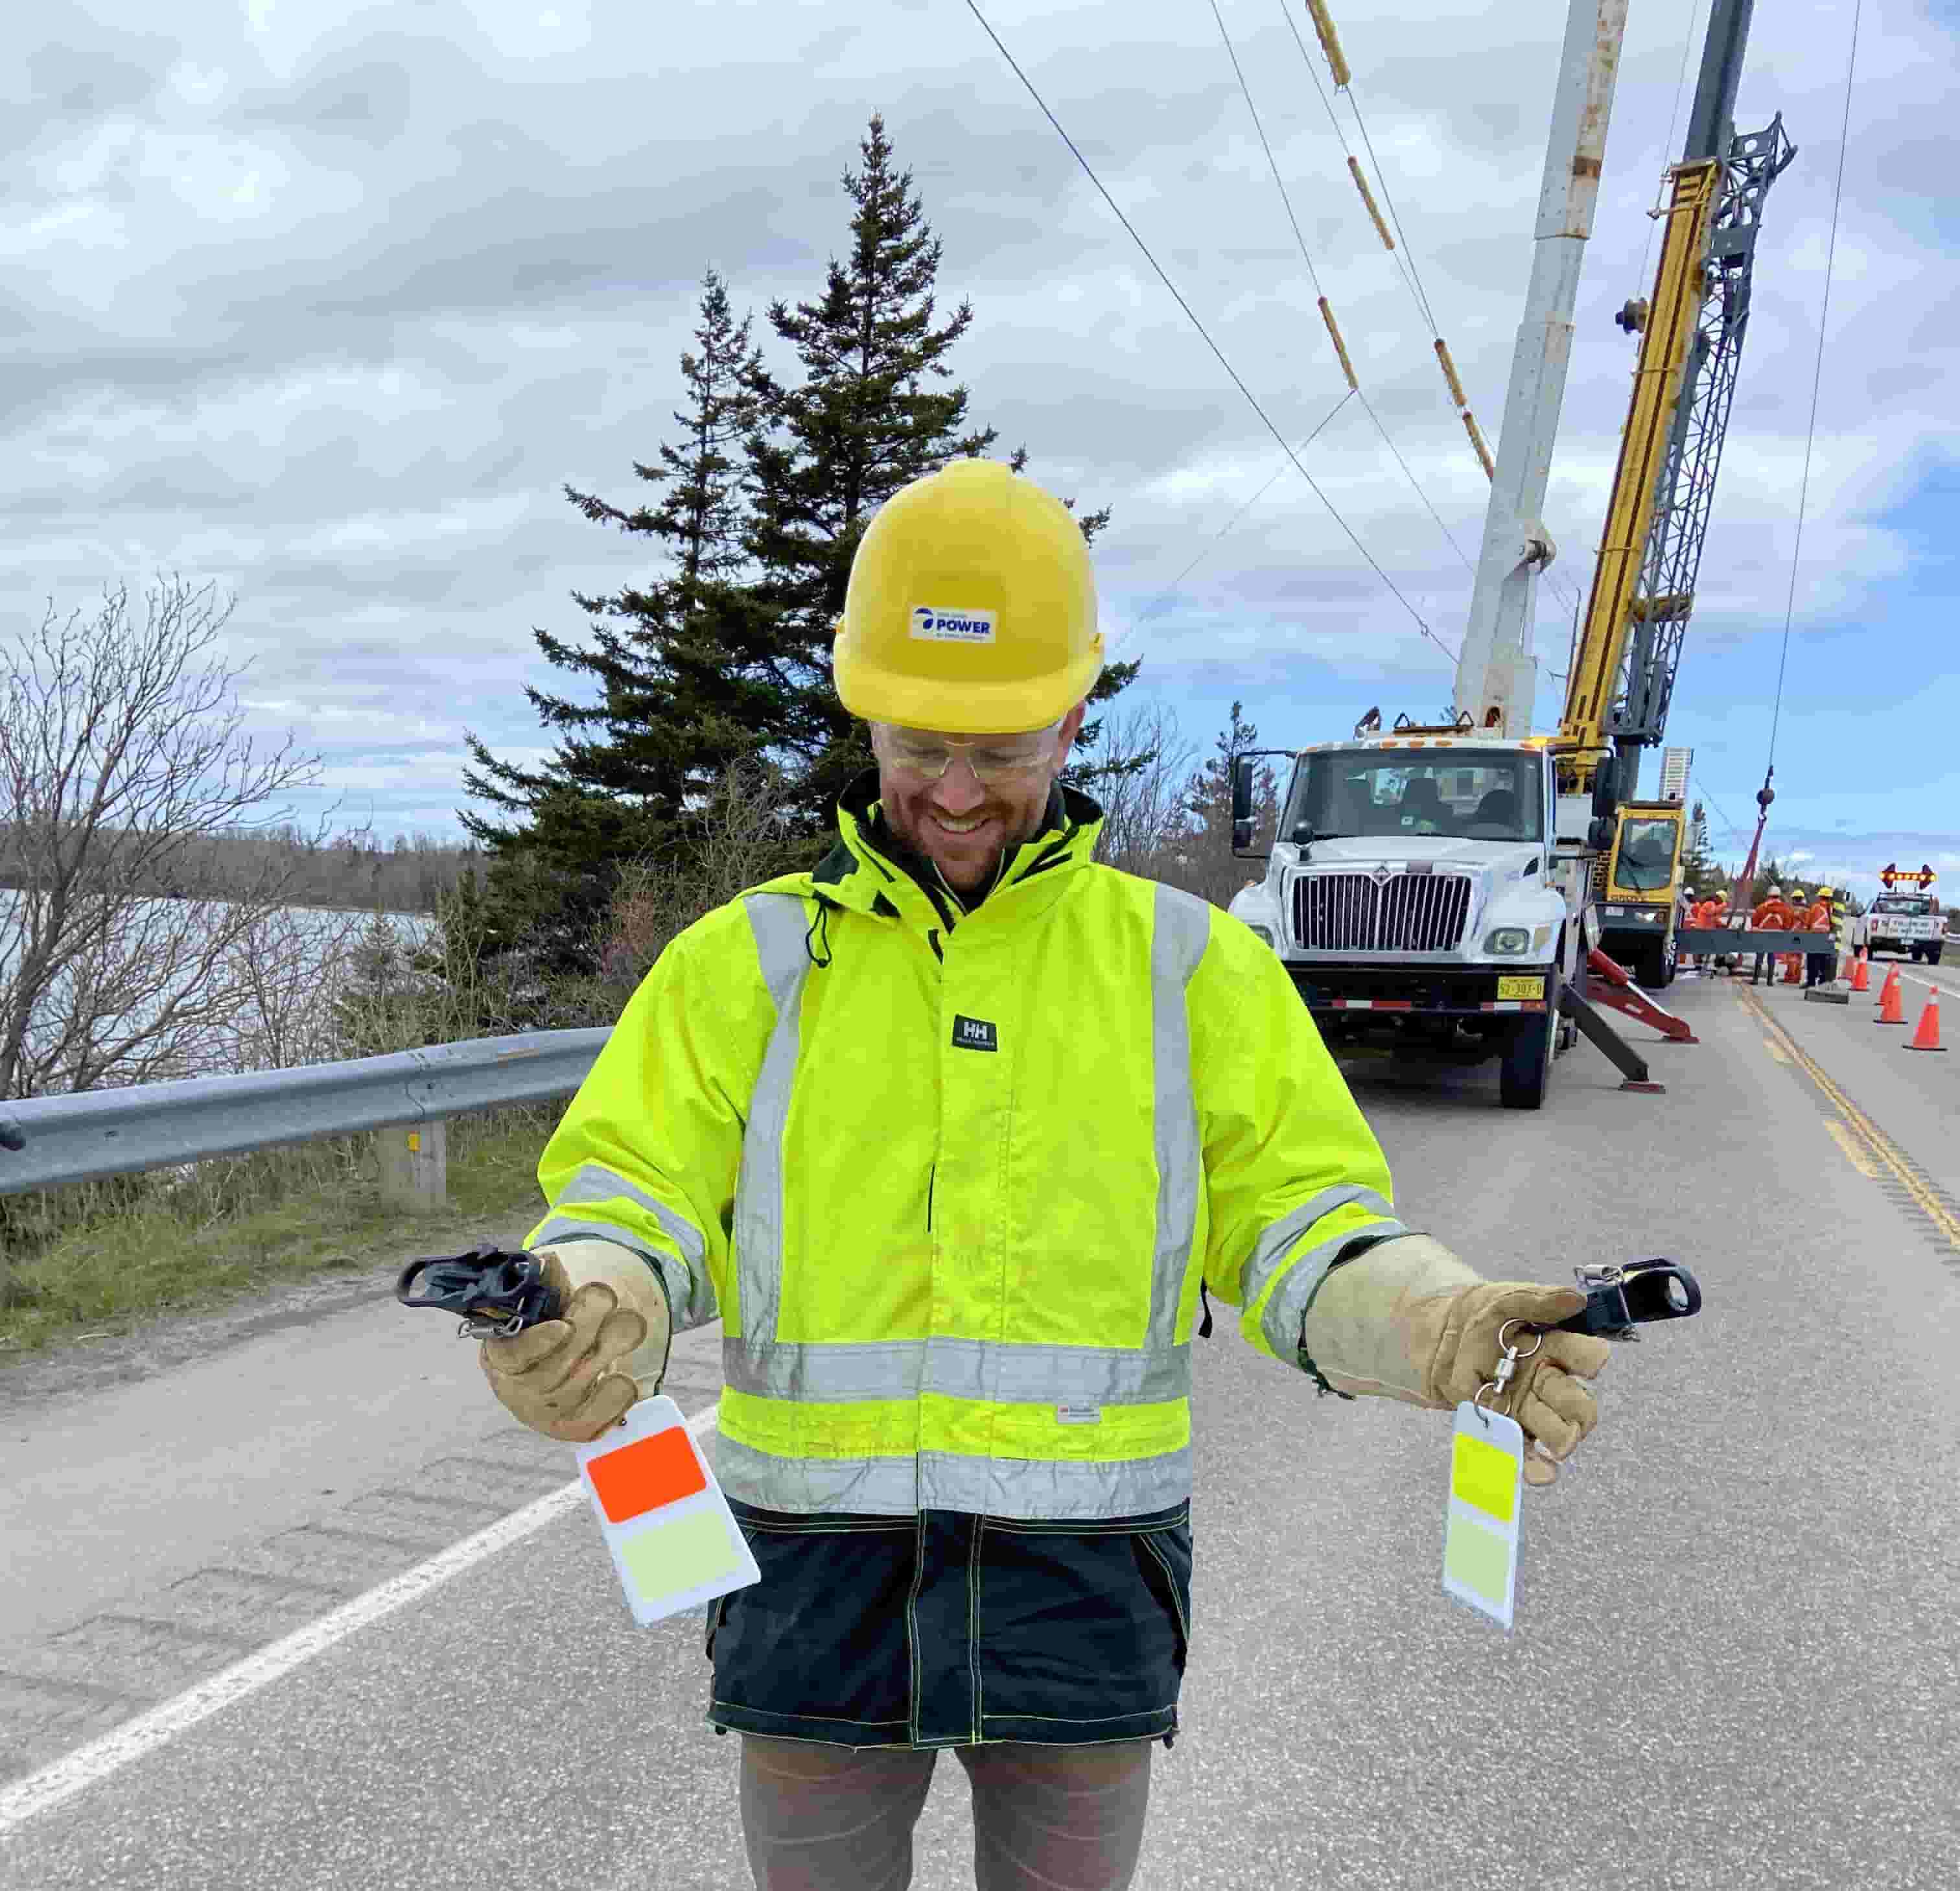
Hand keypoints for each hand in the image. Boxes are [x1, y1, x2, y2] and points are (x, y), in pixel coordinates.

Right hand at [479, 1241, 670, 1442]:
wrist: (567, 1359)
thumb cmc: (551, 1323)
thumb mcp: (546, 1299)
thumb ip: (546, 1283)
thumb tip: (548, 1262)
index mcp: (501, 1355)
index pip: (514, 1355)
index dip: (538, 1343)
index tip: (564, 1327)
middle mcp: (518, 1390)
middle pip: (554, 1369)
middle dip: (587, 1328)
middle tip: (608, 1297)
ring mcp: (547, 1414)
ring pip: (579, 1389)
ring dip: (609, 1352)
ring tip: (630, 1324)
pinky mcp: (575, 1428)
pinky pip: (598, 1418)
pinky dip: (616, 1397)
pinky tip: (626, 1378)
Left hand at [1299, 1237, 1612, 1485]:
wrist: (1440, 1337)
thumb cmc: (1481, 1316)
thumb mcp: (1505, 1300)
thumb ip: (1538, 1300)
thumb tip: (1576, 1299)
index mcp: (1556, 1348)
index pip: (1585, 1356)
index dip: (1590, 1359)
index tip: (1592, 1361)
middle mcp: (1548, 1381)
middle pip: (1578, 1403)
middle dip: (1578, 1412)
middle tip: (1575, 1419)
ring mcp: (1529, 1406)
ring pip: (1556, 1430)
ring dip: (1561, 1440)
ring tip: (1561, 1447)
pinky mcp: (1507, 1425)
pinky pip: (1525, 1451)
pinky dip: (1534, 1466)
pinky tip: (1542, 1473)